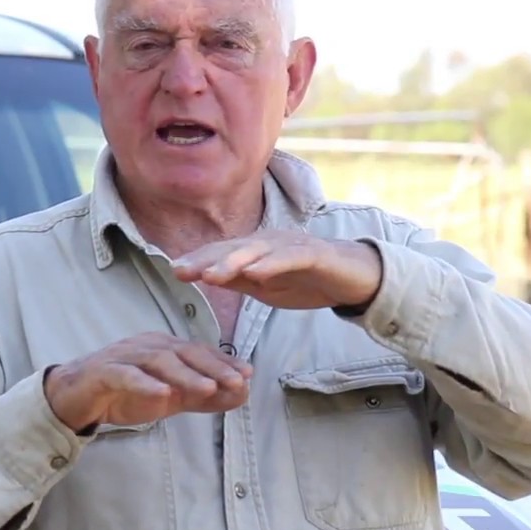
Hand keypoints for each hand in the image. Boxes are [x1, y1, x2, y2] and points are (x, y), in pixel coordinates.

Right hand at [44, 332, 252, 431]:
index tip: (248, 374)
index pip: (199, 352)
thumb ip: (203, 397)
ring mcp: (124, 356)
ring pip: (159, 361)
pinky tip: (163, 395)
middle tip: (237, 381)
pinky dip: (145, 384)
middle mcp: (147, 346)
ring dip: (185, 375)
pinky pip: (126, 375)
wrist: (76, 398)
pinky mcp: (104, 372)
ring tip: (207, 389)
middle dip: (213, 366)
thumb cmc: (125, 393)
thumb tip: (242, 395)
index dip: (224, 362)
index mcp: (164, 348)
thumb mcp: (170, 398)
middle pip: (184, 352)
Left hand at [170, 230, 382, 310]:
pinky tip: (255, 273)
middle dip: (205, 258)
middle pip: (233, 248)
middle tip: (180, 270)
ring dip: (231, 261)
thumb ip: (241, 281)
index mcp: (258, 250)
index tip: (174, 271)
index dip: (198, 260)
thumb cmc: (310, 281)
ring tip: (209, 274)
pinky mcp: (313, 253)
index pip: (223, 254)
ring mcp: (292, 245)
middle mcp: (271, 241)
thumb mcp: (268, 288)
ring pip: (256, 251)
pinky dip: (271, 264)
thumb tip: (207, 278)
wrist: (356, 277)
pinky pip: (289, 258)